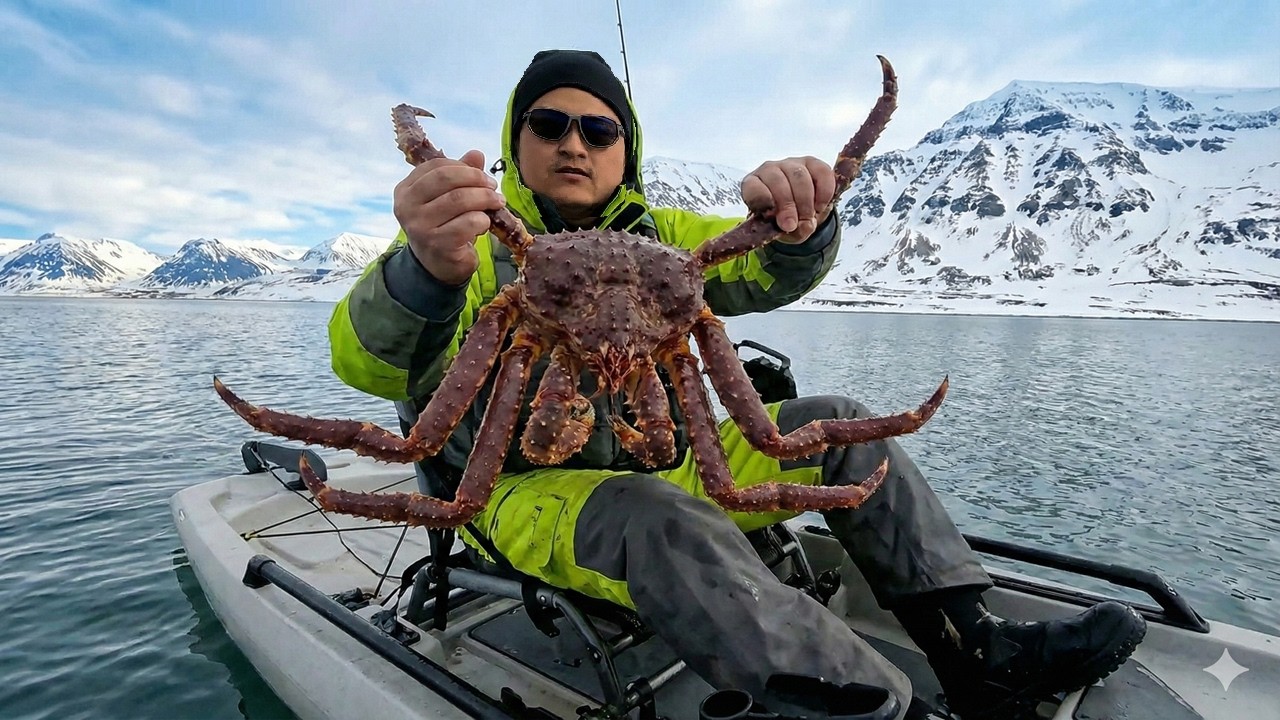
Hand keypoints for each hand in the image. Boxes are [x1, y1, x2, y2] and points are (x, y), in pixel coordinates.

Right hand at [393, 149, 505, 284]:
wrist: (438, 266)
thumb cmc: (443, 226)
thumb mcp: (447, 198)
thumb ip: (460, 174)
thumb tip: (476, 154)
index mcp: (406, 190)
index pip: (436, 166)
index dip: (464, 167)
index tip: (482, 176)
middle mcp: (407, 207)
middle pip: (447, 178)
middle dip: (477, 179)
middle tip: (493, 187)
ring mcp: (420, 226)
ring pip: (459, 199)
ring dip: (484, 199)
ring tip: (495, 203)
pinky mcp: (438, 244)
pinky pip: (468, 223)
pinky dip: (483, 220)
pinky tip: (484, 224)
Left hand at [740, 156, 835, 242]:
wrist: (800, 210)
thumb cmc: (784, 219)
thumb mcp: (783, 231)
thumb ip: (792, 230)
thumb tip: (805, 225)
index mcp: (753, 186)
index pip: (753, 187)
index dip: (762, 201)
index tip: (772, 216)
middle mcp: (769, 170)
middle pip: (778, 181)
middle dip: (788, 206)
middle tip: (793, 224)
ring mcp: (791, 164)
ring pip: (799, 176)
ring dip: (806, 201)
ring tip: (808, 217)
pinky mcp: (813, 163)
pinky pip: (822, 173)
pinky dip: (824, 192)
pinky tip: (820, 206)